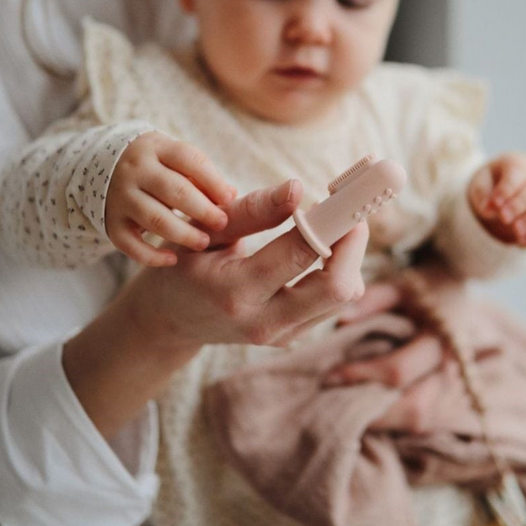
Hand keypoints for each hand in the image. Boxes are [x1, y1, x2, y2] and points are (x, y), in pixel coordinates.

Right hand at [105, 132, 235, 265]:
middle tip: (222, 223)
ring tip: (204, 243)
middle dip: (203, 210)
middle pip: (175, 191)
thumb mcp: (175, 160)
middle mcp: (135, 170)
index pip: (189, 160)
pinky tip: (173, 259)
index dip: (213, 181)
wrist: (103, 166)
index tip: (229, 199)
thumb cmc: (157, 165)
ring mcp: (120, 196)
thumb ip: (202, 176)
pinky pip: (129, 244)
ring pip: (155, 219)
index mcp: (156, 148)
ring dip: (183, 234)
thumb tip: (230, 196)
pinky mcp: (111, 222)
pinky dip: (151, 256)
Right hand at [125, 178, 368, 348]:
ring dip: (349, 256)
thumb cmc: (186, 264)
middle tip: (347, 210)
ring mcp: (281, 336)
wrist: (171, 319)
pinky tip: (321, 248)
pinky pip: (335, 303)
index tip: (347, 195)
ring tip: (329, 225)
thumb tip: (297, 188)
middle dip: (353, 242)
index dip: (332, 220)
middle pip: (338, 287)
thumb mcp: (206, 230)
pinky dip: (340, 271)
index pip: (302, 253)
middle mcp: (263, 322)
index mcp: (235, 291)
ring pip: (345, 296)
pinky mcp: (293, 337)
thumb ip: (252, 210)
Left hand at [327, 264, 466, 433]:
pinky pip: (418, 420)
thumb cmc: (422, 288)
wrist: (455, 292)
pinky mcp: (444, 398)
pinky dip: (390, 418)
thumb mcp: (399, 286)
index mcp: (441, 339)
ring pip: (417, 420)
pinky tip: (364, 407)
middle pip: (414, 408)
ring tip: (346, 406)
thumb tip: (341, 321)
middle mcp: (450, 369)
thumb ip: (373, 299)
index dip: (361, 375)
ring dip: (380, 419)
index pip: (398, 370)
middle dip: (372, 410)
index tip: (330, 375)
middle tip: (334, 400)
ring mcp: (450, 388)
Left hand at [467, 151, 525, 246]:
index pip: (519, 170)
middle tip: (504, 218)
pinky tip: (521, 242)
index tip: (495, 204)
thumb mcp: (481, 185)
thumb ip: (482, 194)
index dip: (508, 188)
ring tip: (516, 232)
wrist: (505, 195)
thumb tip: (489, 209)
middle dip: (521, 205)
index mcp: (520, 163)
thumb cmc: (492, 185)